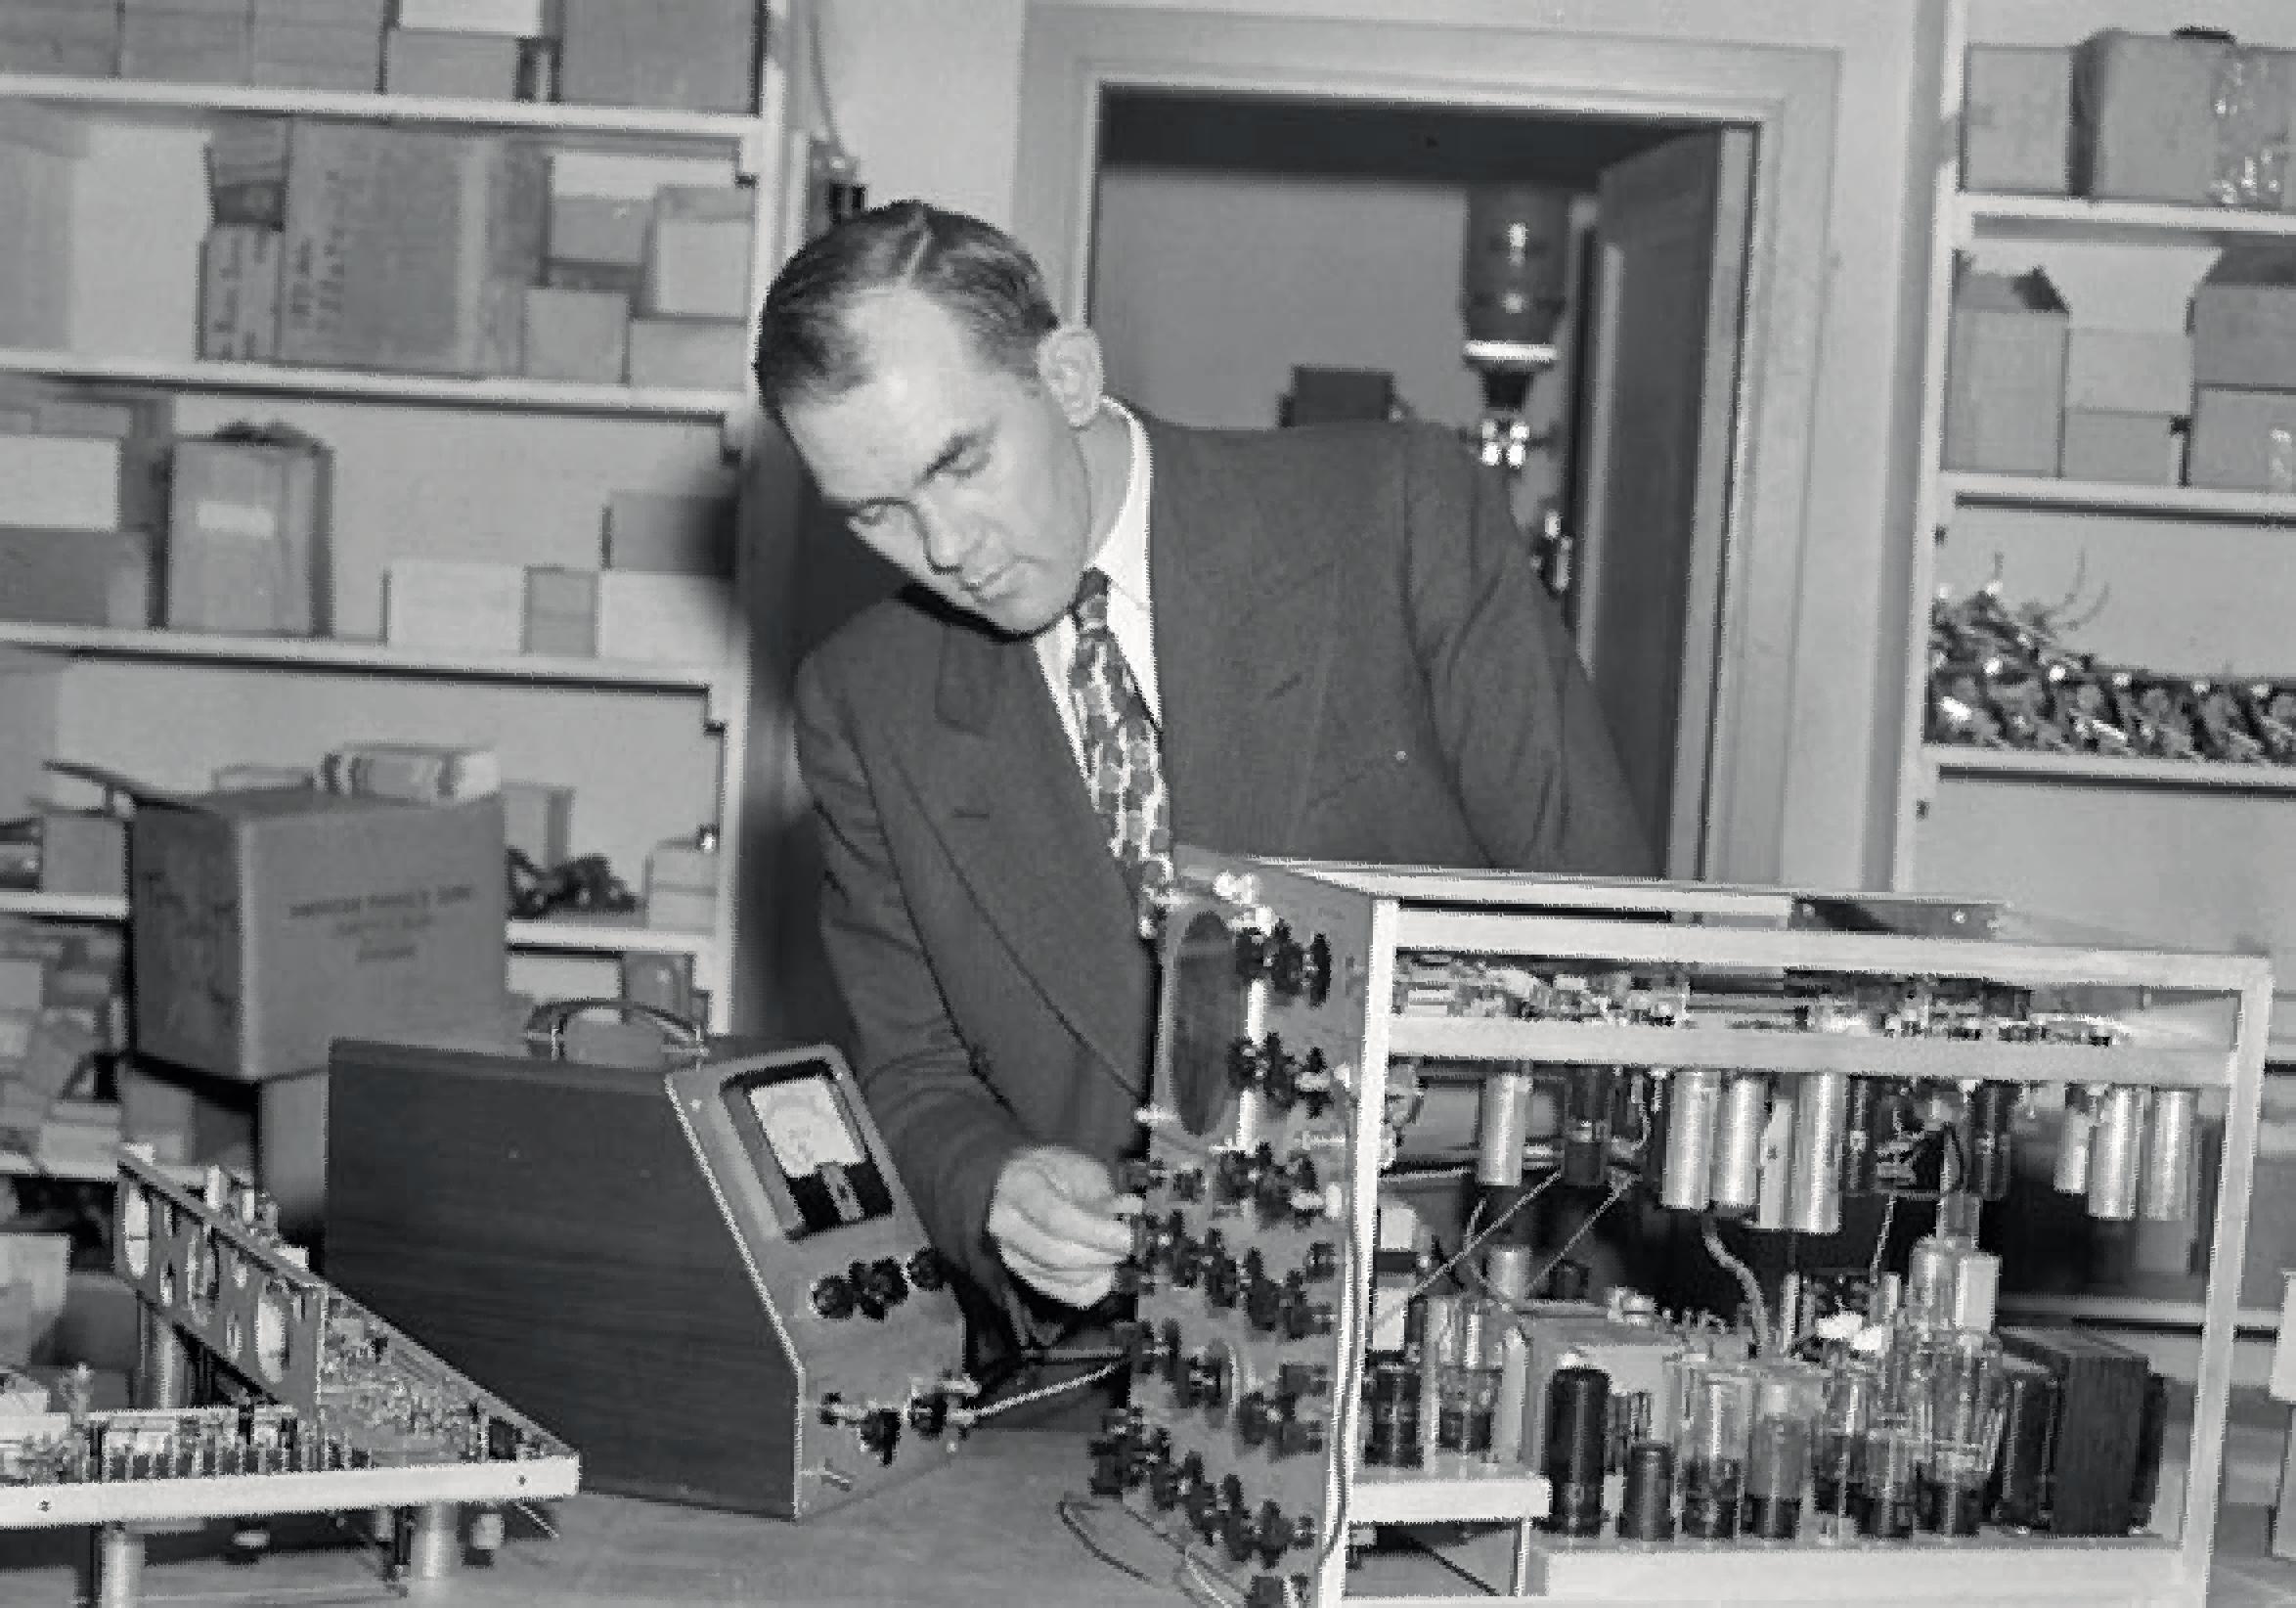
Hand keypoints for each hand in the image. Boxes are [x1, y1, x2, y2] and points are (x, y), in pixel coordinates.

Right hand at [985, 1145, 1142, 1307]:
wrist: (1022, 1184)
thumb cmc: (1056, 1171)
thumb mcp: (1081, 1167)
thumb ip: (1104, 1194)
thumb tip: (1133, 1217)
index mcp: (1018, 1186)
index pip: (1057, 1218)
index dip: (1098, 1232)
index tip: (1130, 1237)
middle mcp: (1006, 1224)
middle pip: (1058, 1253)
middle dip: (1103, 1254)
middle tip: (1130, 1246)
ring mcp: (1011, 1254)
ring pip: (1062, 1276)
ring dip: (1100, 1269)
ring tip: (1119, 1253)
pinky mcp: (1023, 1275)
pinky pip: (1063, 1293)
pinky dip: (1093, 1287)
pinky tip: (1107, 1272)